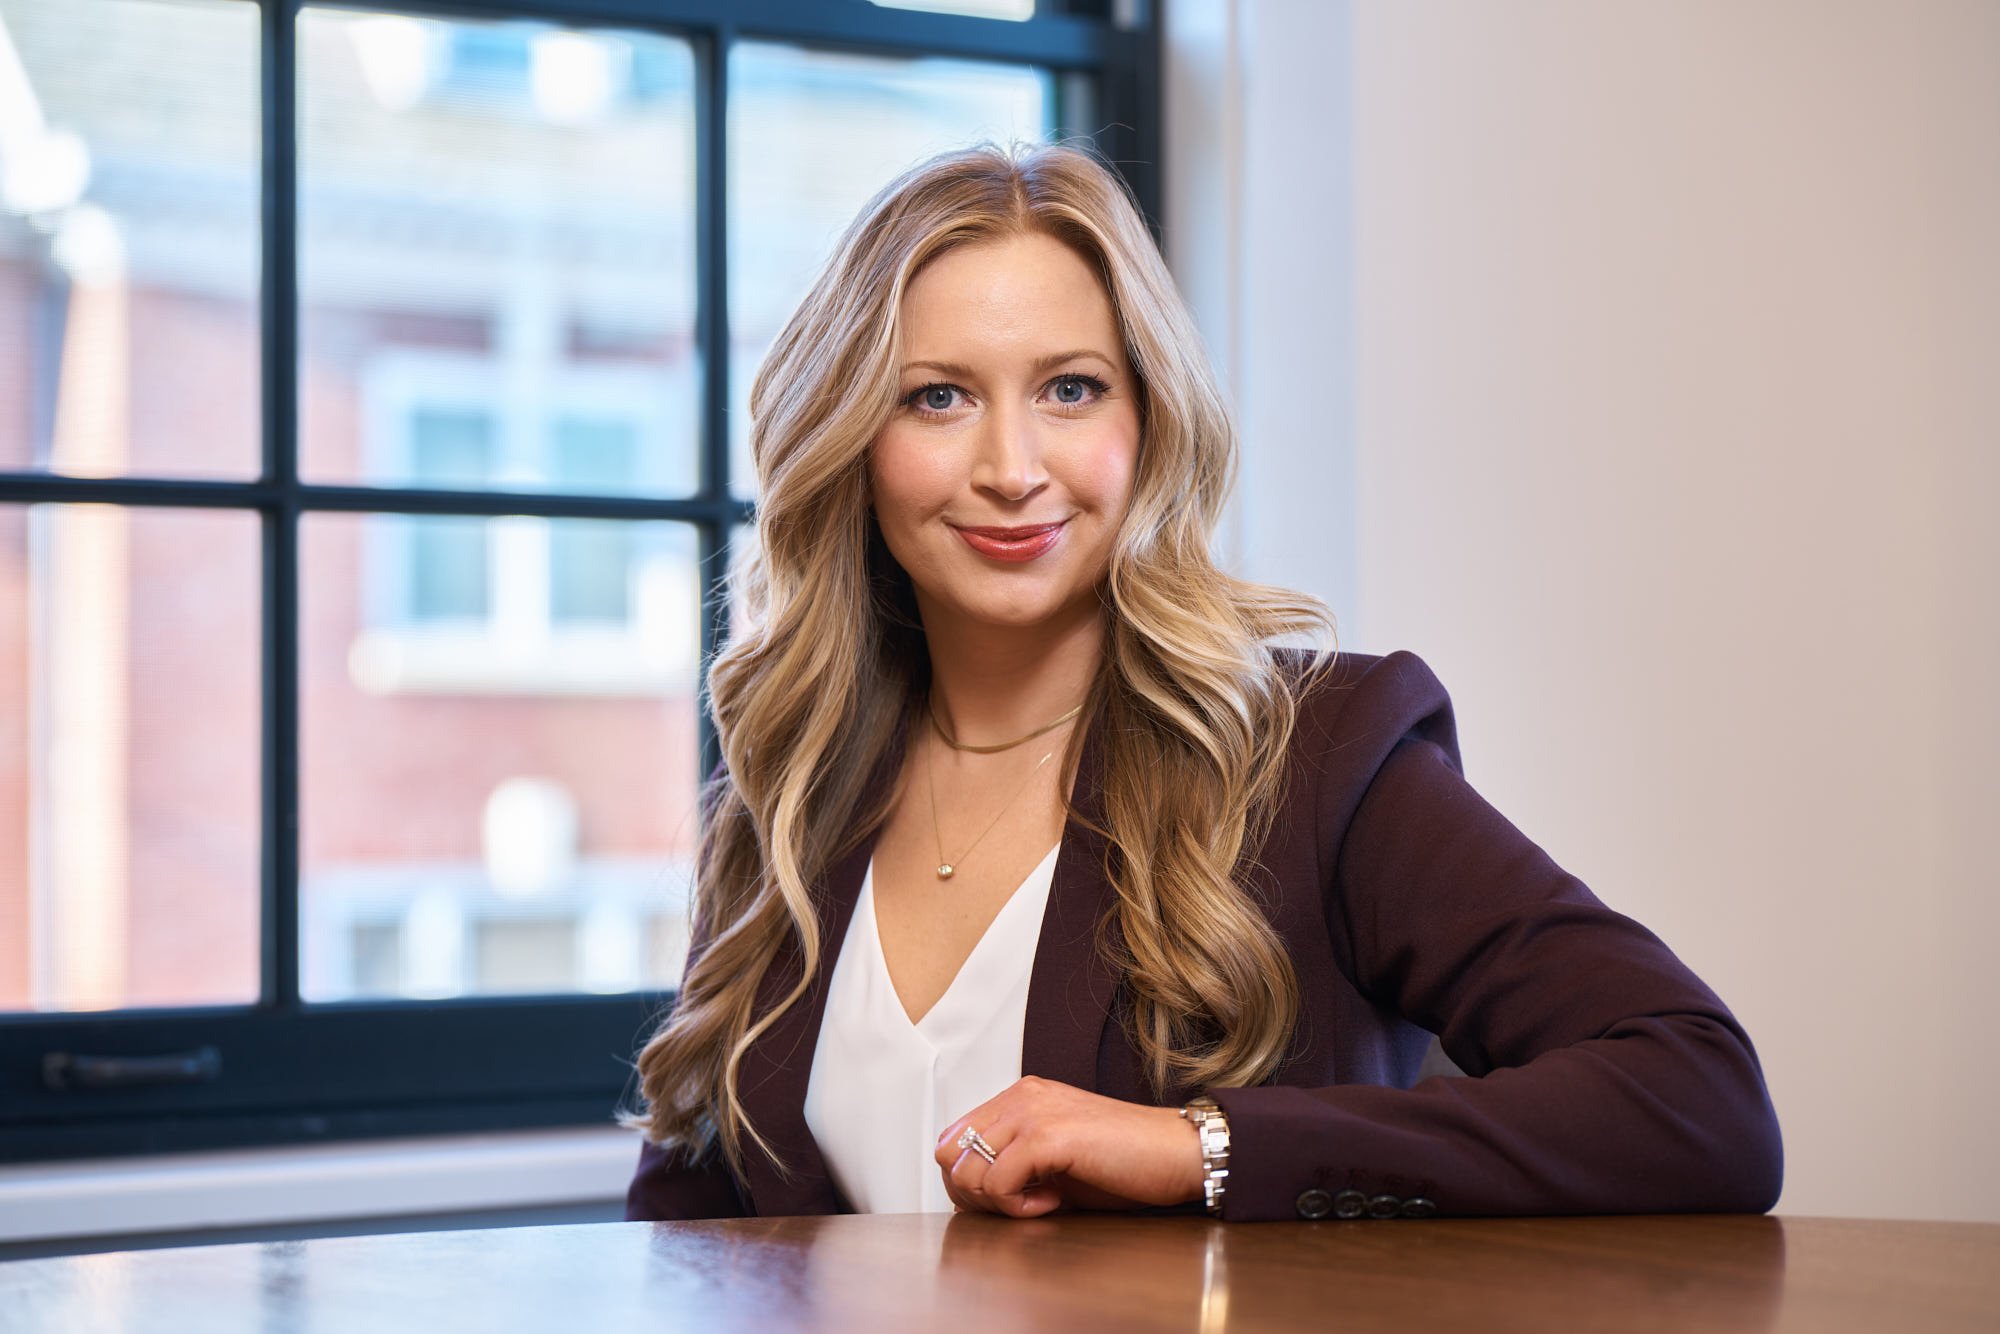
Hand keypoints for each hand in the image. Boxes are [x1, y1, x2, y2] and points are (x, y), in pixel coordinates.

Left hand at [933, 1076, 1204, 1217]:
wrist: (1177, 1153)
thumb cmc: (1126, 1160)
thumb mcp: (1055, 1158)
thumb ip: (1013, 1162)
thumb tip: (970, 1194)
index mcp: (1021, 1096)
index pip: (953, 1140)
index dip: (968, 1181)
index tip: (1006, 1199)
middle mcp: (1022, 1096)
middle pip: (950, 1155)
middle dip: (974, 1193)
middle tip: (1018, 1204)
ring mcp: (1033, 1111)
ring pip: (966, 1170)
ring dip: (998, 1201)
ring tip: (1042, 1200)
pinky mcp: (1047, 1135)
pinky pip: (997, 1184)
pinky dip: (1020, 1207)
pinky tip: (1054, 1201)